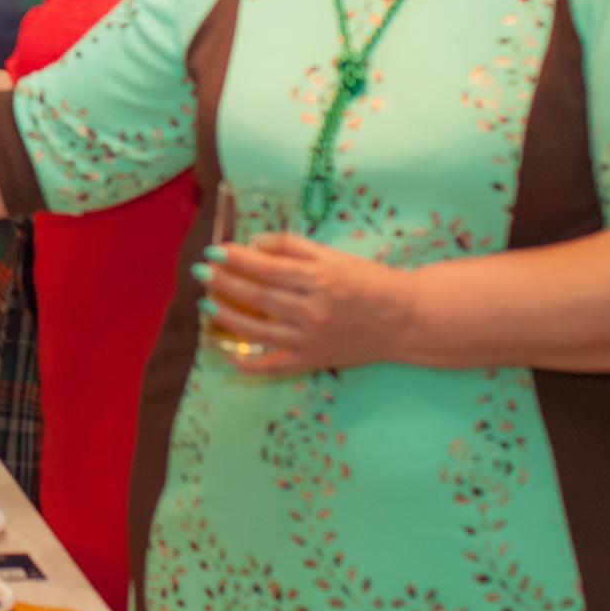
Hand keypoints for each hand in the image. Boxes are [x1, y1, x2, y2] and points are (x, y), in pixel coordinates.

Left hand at [198, 232, 422, 374]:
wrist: (407, 319)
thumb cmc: (369, 281)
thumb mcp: (334, 257)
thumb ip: (294, 247)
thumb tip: (255, 243)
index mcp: (320, 279)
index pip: (268, 268)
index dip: (238, 259)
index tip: (214, 251)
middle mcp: (314, 309)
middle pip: (259, 297)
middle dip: (225, 283)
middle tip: (202, 273)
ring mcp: (313, 338)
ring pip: (261, 330)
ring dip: (229, 318)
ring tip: (207, 306)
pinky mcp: (316, 360)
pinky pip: (278, 367)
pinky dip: (252, 367)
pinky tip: (229, 360)